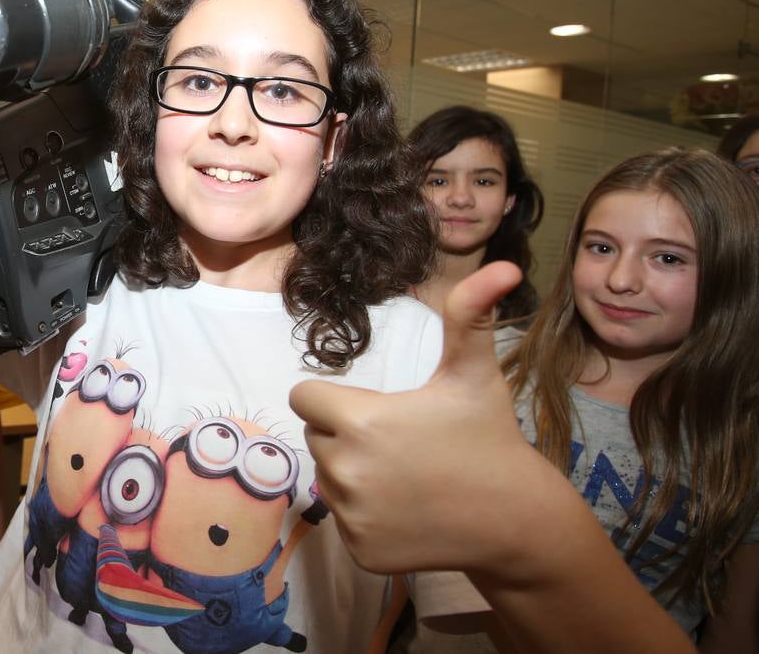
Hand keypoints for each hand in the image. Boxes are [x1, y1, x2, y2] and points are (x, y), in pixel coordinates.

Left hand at [289, 262, 554, 575]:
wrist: (515, 521)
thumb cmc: (489, 438)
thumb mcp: (475, 374)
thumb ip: (470, 315)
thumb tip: (501, 266)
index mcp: (360, 421)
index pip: (304, 398)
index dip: (333, 399)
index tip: (372, 406)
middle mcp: (346, 471)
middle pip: (316, 439)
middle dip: (345, 436)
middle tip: (398, 442)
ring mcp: (351, 516)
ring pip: (328, 480)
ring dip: (353, 474)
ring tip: (405, 475)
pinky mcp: (359, 553)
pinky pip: (344, 520)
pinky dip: (367, 516)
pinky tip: (407, 510)